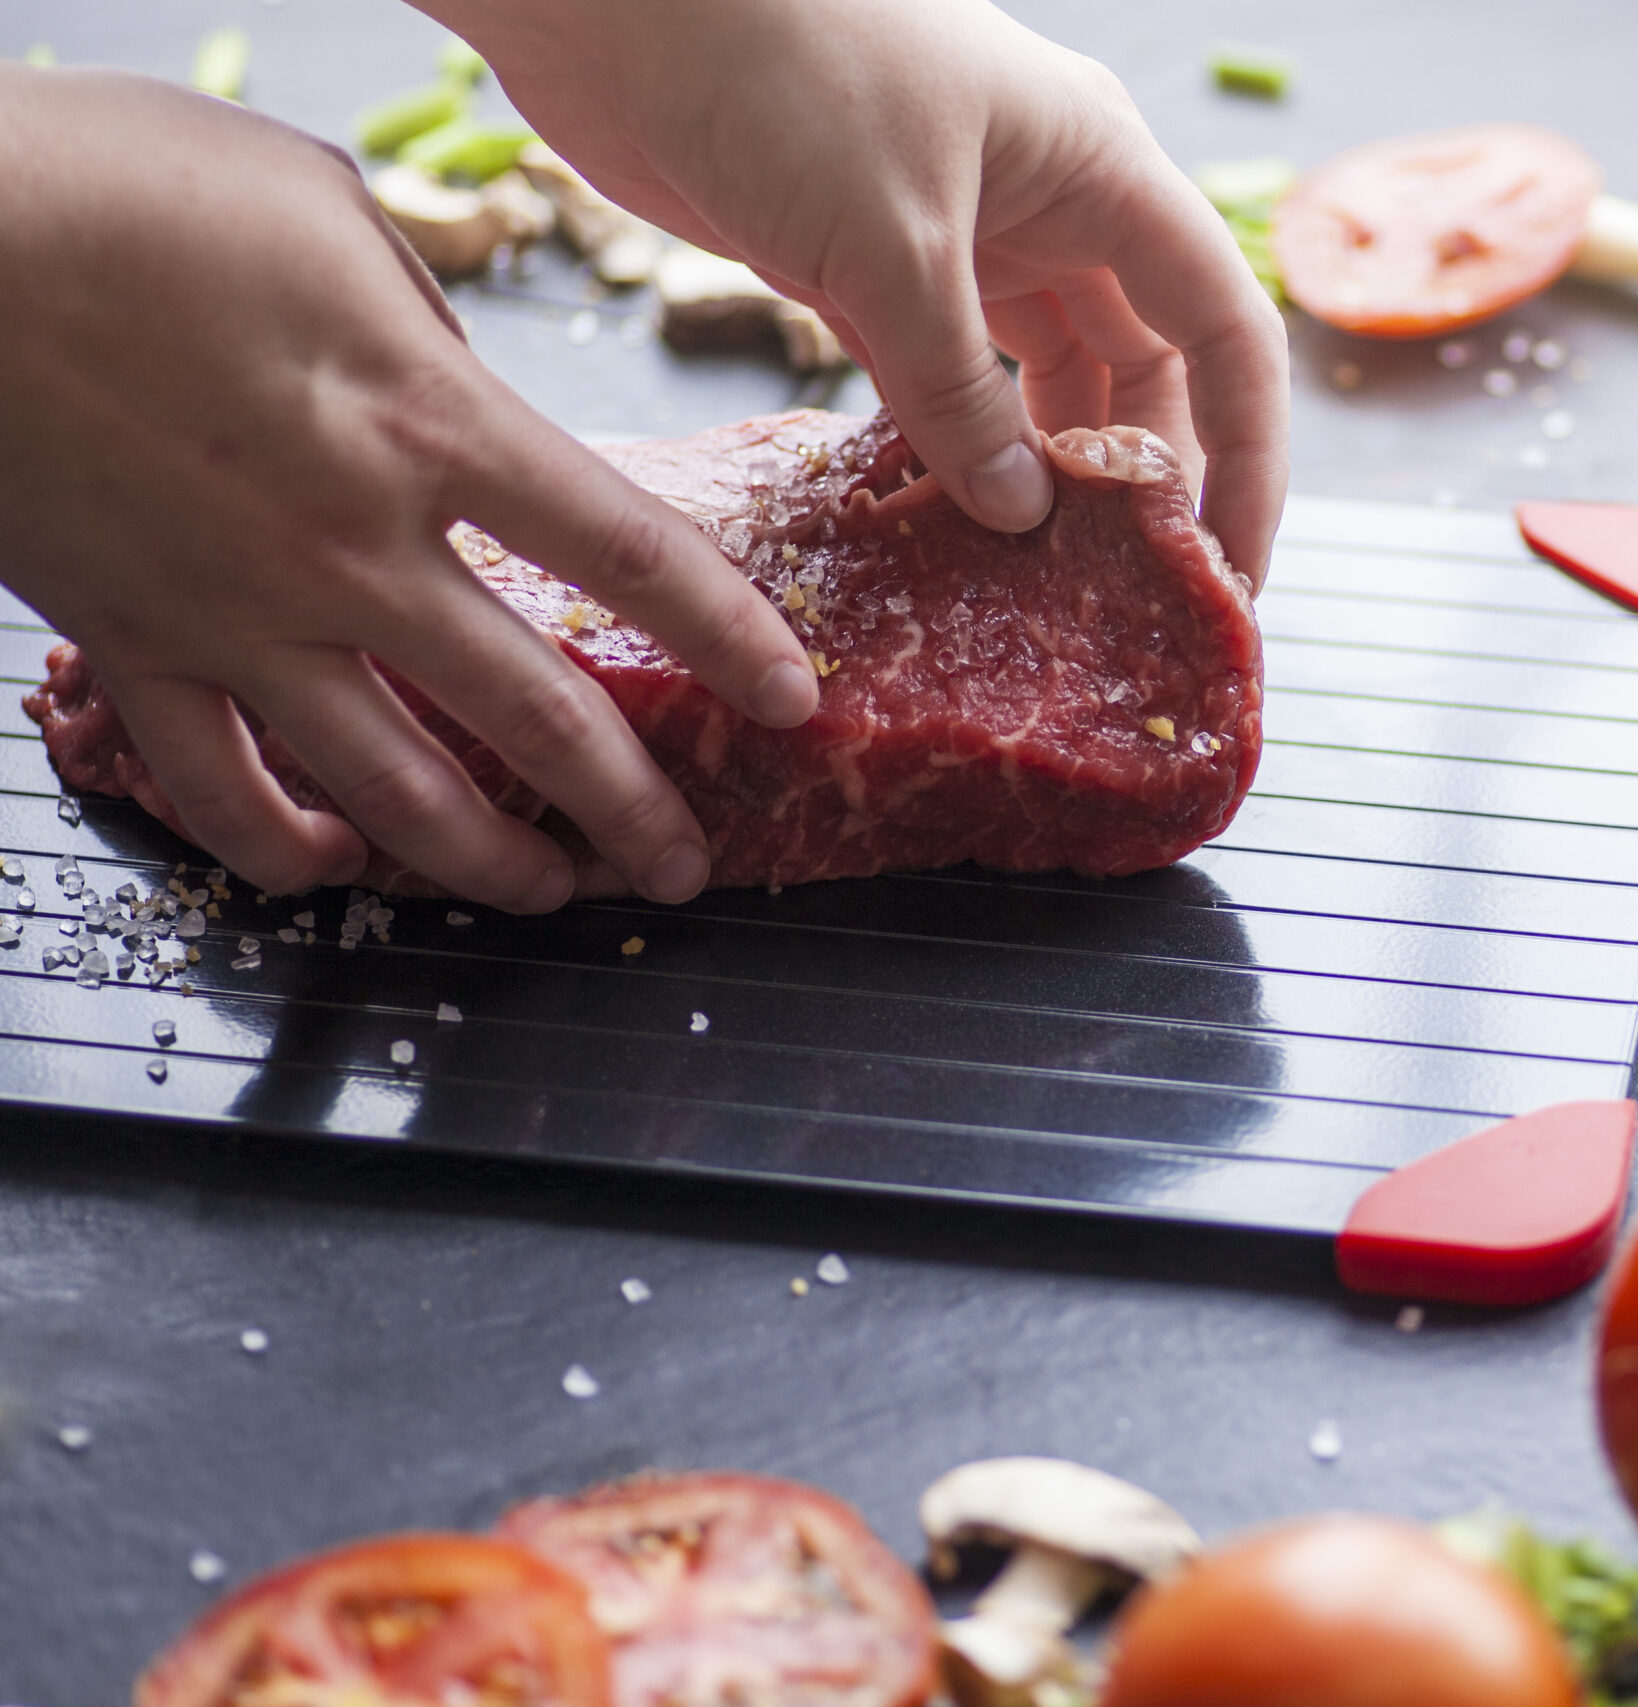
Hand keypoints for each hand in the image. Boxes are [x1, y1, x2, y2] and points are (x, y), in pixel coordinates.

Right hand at [0, 67, 818, 910]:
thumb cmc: (128, 187)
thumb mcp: (333, 222)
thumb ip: (431, 337)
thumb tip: (470, 404)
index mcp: (430, 421)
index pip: (630, 555)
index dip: (730, 639)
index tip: (792, 701)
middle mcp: (356, 544)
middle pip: (539, 714)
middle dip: (632, 807)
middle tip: (686, 861)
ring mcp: (242, 612)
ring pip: (400, 787)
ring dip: (492, 860)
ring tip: (552, 895)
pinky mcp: (135, 644)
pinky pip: (225, 790)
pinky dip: (287, 846)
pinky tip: (338, 857)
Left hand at [421, 0, 1290, 587]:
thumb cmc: (775, 66)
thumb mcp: (890, 244)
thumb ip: (958, 392)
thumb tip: (1018, 516)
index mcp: (1098, 169)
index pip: (1221, 327)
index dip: (1245, 452)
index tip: (1233, 567)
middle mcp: (1047, 205)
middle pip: (1139, 368)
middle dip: (1144, 483)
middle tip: (1130, 603)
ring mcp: (955, 238)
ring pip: (1038, 384)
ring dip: (1042, 479)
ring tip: (1038, 588)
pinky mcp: (863, 268)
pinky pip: (940, 384)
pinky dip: (951, 454)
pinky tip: (948, 530)